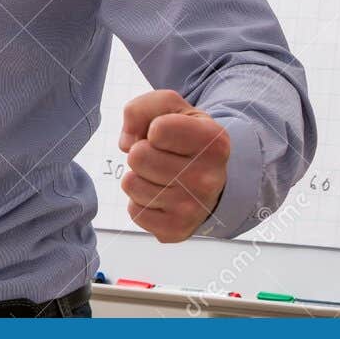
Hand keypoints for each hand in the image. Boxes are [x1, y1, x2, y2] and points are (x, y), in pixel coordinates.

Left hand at [117, 89, 229, 242]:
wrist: (209, 178)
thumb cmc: (185, 137)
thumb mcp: (172, 108)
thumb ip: (141, 108)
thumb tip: (126, 143)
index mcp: (213, 142)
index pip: (158, 130)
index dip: (153, 128)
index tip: (168, 134)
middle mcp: (209, 178)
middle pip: (138, 157)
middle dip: (141, 152)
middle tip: (161, 156)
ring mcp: (194, 209)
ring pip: (131, 184)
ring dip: (139, 176)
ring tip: (161, 175)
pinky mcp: (177, 230)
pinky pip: (134, 211)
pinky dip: (140, 200)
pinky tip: (161, 195)